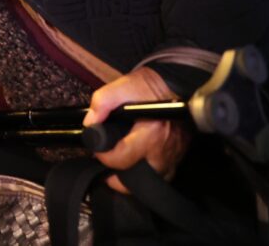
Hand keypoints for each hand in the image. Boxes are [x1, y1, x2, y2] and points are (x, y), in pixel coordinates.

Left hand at [83, 67, 189, 193]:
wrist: (178, 85)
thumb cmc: (151, 87)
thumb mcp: (123, 85)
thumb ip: (103, 102)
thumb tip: (90, 124)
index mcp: (151, 134)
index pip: (121, 159)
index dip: (103, 155)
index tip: (98, 146)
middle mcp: (164, 152)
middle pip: (134, 180)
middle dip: (116, 173)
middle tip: (107, 159)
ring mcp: (173, 158)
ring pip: (147, 182)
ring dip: (131, 177)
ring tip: (119, 163)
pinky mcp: (178, 160)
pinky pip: (159, 178)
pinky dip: (146, 175)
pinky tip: (136, 164)